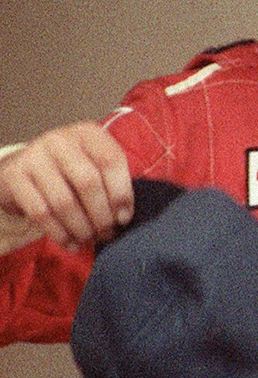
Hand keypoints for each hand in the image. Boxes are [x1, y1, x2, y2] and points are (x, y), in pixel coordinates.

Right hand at [0, 122, 132, 251]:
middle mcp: (59, 140)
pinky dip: (59, 233)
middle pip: (88, 183)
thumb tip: (123, 216)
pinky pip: (41, 212)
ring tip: (90, 239)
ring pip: (64, 201)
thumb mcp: (94, 165)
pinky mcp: (14, 177)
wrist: (24, 167)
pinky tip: (71, 243)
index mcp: (87, 134)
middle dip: (101, 216)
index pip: (111, 161)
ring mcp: (33, 157)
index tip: (123, 218)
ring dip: (81, 228)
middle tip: (107, 233)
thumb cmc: (70, 170)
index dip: (121, 194)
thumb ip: (112, 181)